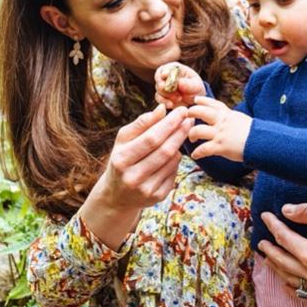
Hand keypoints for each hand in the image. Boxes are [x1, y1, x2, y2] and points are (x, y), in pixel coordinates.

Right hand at [81, 104, 192, 248]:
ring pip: (172, 162)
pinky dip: (176, 160)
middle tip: (190, 119)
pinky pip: (174, 173)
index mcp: (121, 160)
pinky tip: (173, 154)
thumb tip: (162, 109)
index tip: (181, 111)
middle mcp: (133, 177)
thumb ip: (142, 123)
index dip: (169, 124)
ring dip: (179, 145)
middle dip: (180, 132)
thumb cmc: (122, 158)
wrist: (117, 195)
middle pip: (165, 151)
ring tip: (180, 134)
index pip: (151, 138)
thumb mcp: (124, 139)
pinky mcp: (157, 197)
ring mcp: (146, 190)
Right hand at [154, 62, 204, 108]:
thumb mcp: (196, 85)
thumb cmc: (196, 88)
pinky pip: (159, 98)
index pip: (165, 68)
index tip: (165, 76)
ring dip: (166, 95)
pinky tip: (171, 104)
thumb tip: (179, 83)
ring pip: (158, 89)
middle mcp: (167, 76)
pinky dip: (164, 102)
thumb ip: (189, 84)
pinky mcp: (163, 96)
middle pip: (158, 78)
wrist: (195, 100)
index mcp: (175, 69)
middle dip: (163, 86)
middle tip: (170, 91)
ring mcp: (164, 86)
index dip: (164, 72)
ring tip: (179, 98)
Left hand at [187, 96, 250, 161]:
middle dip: (191, 113)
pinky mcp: (220, 147)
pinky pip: (203, 149)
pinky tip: (195, 155)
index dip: (202, 100)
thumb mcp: (240, 119)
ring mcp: (220, 134)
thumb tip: (224, 116)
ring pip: (197, 130)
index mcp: (227, 114)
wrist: (261, 142)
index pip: (212, 103)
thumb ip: (229, 117)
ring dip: (191, 134)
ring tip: (191, 139)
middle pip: (200, 112)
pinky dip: (197, 153)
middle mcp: (221, 122)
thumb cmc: (253, 133)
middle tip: (187, 117)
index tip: (195, 100)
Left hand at [257, 205, 306, 302]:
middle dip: (269, 250)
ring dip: (277, 269)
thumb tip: (286, 210)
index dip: (273, 226)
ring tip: (269, 259)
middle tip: (261, 241)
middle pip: (283, 262)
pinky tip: (288, 283)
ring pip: (291, 281)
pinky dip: (294, 290)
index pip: (284, 239)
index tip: (265, 216)